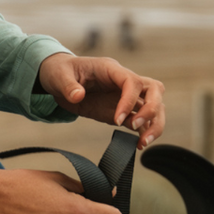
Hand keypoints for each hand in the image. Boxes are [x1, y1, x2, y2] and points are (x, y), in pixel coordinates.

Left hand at [36, 54, 165, 147]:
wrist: (58, 80)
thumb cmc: (60, 72)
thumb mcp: (58, 76)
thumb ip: (68, 86)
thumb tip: (78, 95)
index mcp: (110, 69)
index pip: (132, 81)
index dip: (129, 100)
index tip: (116, 120)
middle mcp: (123, 81)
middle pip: (154, 90)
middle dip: (151, 110)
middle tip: (135, 127)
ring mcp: (126, 96)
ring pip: (155, 105)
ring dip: (154, 124)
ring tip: (143, 143)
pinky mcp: (124, 110)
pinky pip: (143, 120)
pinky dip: (145, 132)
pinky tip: (139, 145)